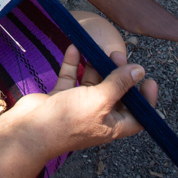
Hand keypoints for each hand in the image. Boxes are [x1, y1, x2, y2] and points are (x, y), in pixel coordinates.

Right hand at [0, 45, 157, 159]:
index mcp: (113, 125)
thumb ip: (119, 84)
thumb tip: (139, 70)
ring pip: (92, 82)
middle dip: (118, 74)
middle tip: (118, 55)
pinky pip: (71, 78)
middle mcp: (97, 116)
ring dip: (95, 66)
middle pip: (115, 93)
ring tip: (98, 48)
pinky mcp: (61, 97)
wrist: (31, 129)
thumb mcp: (100, 100)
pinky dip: (73, 64)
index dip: (145, 99)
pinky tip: (74, 48)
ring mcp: (78, 106)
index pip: (138, 114)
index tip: (147, 79)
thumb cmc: (68, 121)